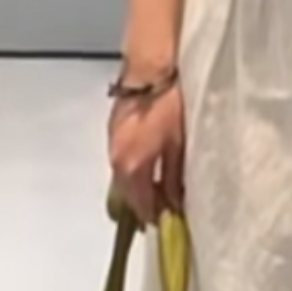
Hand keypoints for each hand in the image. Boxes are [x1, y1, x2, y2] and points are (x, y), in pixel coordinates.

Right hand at [108, 81, 185, 229]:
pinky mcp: (113, 129)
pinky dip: (135, 167)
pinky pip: (122, 159)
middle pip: (127, 193)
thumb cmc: (171, 104)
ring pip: (123, 176)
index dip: (155, 216)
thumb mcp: (179, 143)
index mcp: (132, 167)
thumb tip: (174, 201)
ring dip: (139, 184)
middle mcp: (116, 159)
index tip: (169, 222)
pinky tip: (151, 164)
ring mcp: (111, 143)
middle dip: (145, 202)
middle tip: (165, 207)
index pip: (140, 204)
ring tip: (160, 186)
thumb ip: (174, 176)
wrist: (151, 68)